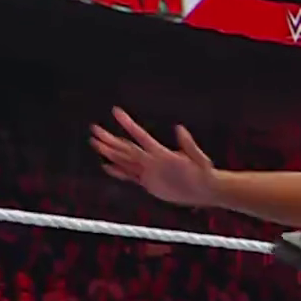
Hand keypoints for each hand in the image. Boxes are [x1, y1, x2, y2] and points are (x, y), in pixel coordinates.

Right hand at [90, 107, 220, 206]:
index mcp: (161, 153)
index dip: (127, 123)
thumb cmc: (205, 174)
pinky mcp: (149, 182)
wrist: (205, 190)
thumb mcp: (200, 160)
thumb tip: (180, 129)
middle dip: (110, 139)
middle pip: (126, 147)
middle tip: (94, 129)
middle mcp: (152, 160)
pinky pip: (130, 176)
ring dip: (110, 152)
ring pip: (124, 160)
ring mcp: (149, 171)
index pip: (140, 136)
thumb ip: (189, 146)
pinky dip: (118, 171)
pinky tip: (106, 165)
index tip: (116, 111)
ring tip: (95, 142)